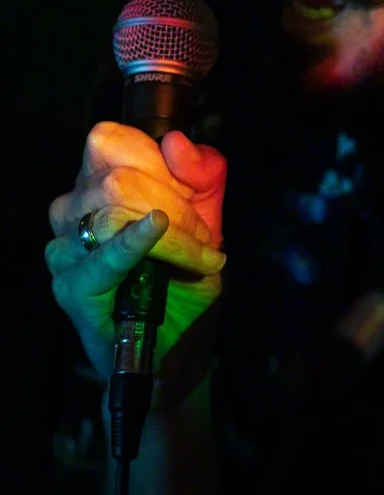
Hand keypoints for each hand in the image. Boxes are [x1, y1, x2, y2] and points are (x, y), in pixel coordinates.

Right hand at [46, 122, 226, 393]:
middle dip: (176, 204)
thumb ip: (202, 179)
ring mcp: (66, 250)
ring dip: (173, 232)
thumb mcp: (207, 225)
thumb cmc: (184, 286)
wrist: (177, 354)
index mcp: (97, 186)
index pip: (111, 140)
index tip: (192, 197)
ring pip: (113, 209)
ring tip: (199, 260)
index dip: (157, 160)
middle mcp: (72, 212)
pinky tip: (155, 230)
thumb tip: (176, 140)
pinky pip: (103, 255)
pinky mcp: (71, 288)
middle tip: (205, 243)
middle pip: (118, 176)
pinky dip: (133, 242)